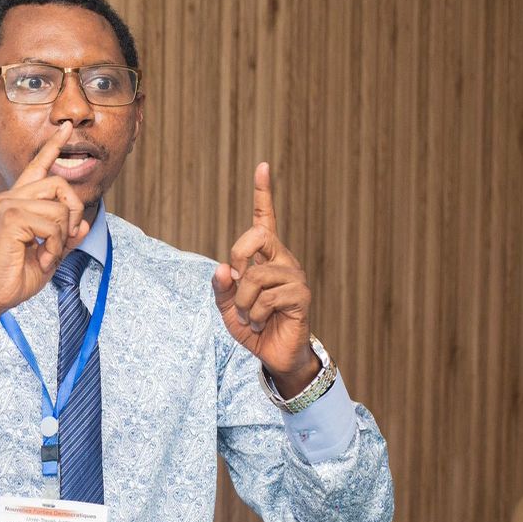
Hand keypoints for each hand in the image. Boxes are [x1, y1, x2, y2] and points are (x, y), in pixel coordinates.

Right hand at [0, 122, 91, 337]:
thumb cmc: (15, 276)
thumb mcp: (49, 254)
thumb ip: (66, 237)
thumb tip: (83, 225)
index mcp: (18, 201)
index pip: (38, 166)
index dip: (54, 146)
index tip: (67, 128)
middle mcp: (11, 198)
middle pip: (60, 184)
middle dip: (73, 213)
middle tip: (65, 240)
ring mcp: (9, 206)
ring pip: (59, 208)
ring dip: (62, 238)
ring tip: (47, 256)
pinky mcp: (11, 218)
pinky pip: (53, 224)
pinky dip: (54, 247)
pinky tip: (41, 259)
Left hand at [211, 162, 318, 393]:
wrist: (275, 355)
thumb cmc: (254, 327)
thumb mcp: (228, 308)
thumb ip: (221, 288)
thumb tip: (223, 268)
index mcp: (266, 257)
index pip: (264, 219)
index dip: (263, 193)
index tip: (262, 166)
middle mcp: (283, 260)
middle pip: (257, 236)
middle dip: (237, 256)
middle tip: (235, 282)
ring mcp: (294, 276)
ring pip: (256, 276)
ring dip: (243, 302)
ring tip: (251, 316)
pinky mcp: (300, 296)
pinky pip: (267, 298)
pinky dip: (255, 314)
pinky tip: (262, 322)